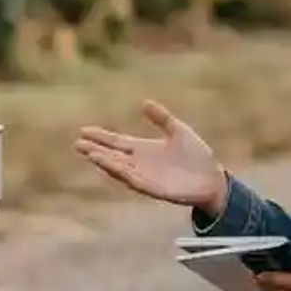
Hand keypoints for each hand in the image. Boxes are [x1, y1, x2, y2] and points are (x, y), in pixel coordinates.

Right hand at [74, 101, 225, 213]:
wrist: (212, 179)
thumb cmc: (196, 155)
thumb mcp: (178, 130)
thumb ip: (162, 118)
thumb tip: (144, 102)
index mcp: (144, 149)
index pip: (117, 141)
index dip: (101, 136)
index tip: (84, 130)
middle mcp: (140, 163)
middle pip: (113, 155)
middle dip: (96, 150)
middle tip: (78, 143)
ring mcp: (145, 176)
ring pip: (120, 168)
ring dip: (105, 162)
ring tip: (90, 154)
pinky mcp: (154, 188)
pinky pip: (135, 180)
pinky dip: (123, 173)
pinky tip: (113, 167)